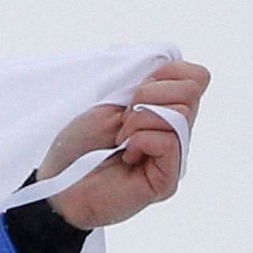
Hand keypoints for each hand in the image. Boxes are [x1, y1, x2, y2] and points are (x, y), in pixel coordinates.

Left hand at [41, 60, 209, 229]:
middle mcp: (175, 133)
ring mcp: (174, 157)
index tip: (133, 94)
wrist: (57, 186)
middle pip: (191, 90)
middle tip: (122, 121)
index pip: (195, 77)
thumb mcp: (111, 104)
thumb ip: (147, 88)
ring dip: (139, 121)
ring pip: (181, 114)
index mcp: (165, 111)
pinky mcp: (167, 179)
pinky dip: (140, 141)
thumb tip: (173, 66)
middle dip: (148, 96)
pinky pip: (169, 142)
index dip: (166, 75)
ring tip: (119, 140)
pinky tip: (126, 156)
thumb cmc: (77, 148)